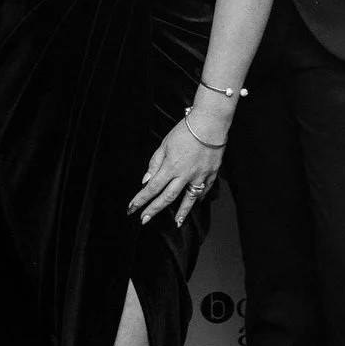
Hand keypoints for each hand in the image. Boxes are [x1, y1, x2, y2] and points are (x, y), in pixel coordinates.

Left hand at [128, 108, 225, 225]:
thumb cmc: (186, 130)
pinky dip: (200, 197)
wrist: (210, 123)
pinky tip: (196, 201)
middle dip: (154, 210)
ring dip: (182, 212)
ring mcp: (199, 175)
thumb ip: (155, 163)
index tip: (132, 208)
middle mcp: (185, 174)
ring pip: (189, 199)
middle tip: (145, 220)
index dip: (141, 199)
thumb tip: (146, 180)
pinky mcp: (212, 173)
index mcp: (171, 166)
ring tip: (177, 223)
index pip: (152, 188)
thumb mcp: (165, 144)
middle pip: (167, 197)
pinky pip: (205, 189)